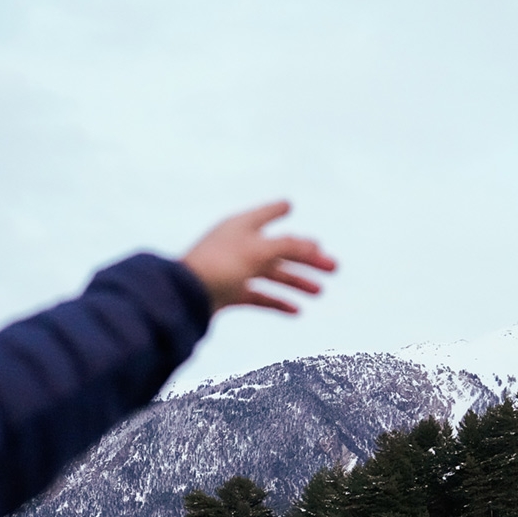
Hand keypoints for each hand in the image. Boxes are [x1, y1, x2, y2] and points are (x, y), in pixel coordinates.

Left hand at [181, 201, 336, 313]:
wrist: (183, 297)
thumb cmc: (219, 265)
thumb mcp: (260, 251)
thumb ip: (291, 246)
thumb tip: (314, 246)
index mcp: (241, 226)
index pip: (266, 213)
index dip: (278, 210)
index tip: (289, 205)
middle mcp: (237, 246)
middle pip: (278, 249)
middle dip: (306, 258)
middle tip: (334, 267)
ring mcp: (232, 270)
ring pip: (271, 274)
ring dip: (296, 282)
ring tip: (319, 292)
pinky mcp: (228, 293)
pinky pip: (258, 296)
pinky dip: (277, 301)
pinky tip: (296, 311)